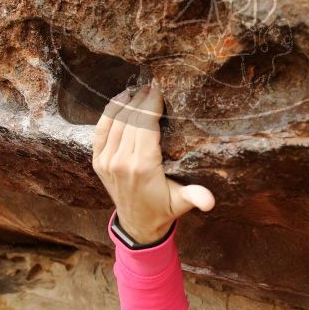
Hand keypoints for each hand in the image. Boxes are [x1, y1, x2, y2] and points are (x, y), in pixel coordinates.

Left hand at [92, 79, 215, 242]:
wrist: (138, 224)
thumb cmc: (164, 209)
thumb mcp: (182, 203)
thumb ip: (195, 197)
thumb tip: (210, 202)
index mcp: (142, 166)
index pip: (145, 123)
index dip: (152, 102)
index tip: (159, 86)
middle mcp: (120, 161)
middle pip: (130, 118)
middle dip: (141, 98)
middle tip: (153, 85)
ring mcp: (106, 161)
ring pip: (115, 121)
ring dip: (127, 102)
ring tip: (139, 90)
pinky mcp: (98, 161)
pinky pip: (101, 130)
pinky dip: (109, 113)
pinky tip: (120, 100)